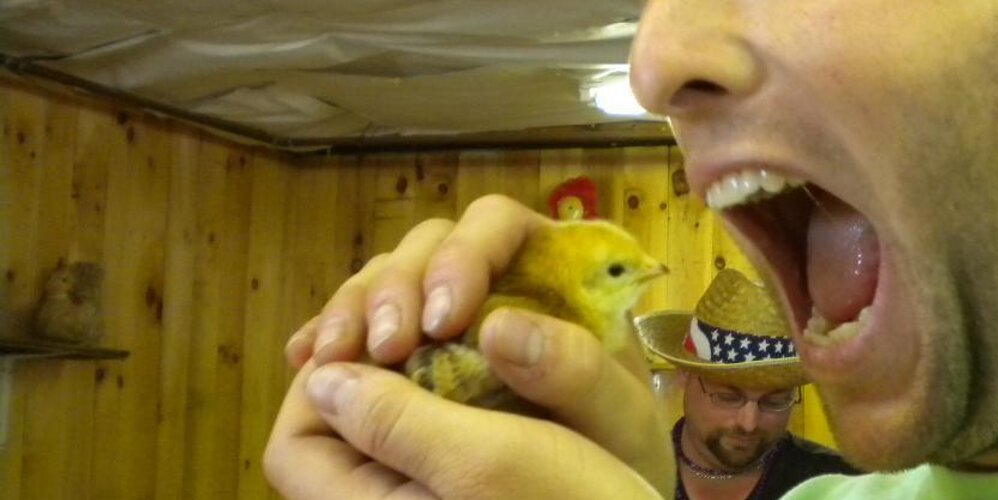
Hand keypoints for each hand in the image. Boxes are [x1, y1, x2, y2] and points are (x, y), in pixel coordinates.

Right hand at [267, 195, 673, 497]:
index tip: (444, 320)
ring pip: (383, 280)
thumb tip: (498, 327)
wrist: (599, 488)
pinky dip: (328, 339)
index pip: (495, 224)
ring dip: (352, 311)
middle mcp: (492, 276)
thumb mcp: (618, 418)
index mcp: (553, 267)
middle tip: (382, 347)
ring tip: (333, 361)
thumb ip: (579, 370)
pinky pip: (355, 327)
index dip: (463, 258)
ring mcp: (441, 311)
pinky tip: (306, 365)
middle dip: (395, 289)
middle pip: (425, 246)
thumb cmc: (620, 449)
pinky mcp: (403, 352)